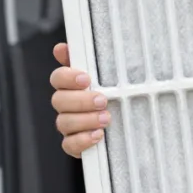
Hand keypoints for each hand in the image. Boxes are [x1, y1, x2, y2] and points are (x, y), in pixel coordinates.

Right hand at [50, 42, 107, 157]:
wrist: (134, 124)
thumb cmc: (118, 95)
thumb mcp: (110, 76)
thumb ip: (91, 61)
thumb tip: (62, 47)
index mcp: (72, 86)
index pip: (58, 78)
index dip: (68, 78)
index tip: (86, 79)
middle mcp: (67, 105)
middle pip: (58, 100)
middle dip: (81, 100)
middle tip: (102, 100)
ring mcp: (69, 125)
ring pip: (63, 122)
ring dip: (85, 120)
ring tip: (106, 118)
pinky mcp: (75, 144)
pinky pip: (69, 145)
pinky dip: (82, 140)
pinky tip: (98, 135)